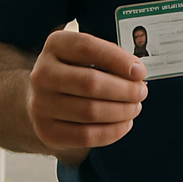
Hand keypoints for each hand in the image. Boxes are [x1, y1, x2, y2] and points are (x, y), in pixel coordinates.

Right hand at [27, 30, 147, 163]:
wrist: (46, 96)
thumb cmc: (77, 70)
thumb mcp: (88, 53)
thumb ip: (111, 57)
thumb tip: (137, 74)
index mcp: (55, 45)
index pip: (87, 48)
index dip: (118, 60)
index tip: (140, 71)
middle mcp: (42, 74)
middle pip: (90, 83)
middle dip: (124, 90)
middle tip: (141, 92)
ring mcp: (40, 104)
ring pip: (90, 112)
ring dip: (122, 112)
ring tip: (135, 107)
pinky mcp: (46, 131)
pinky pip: (85, 136)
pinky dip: (112, 132)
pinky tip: (124, 123)